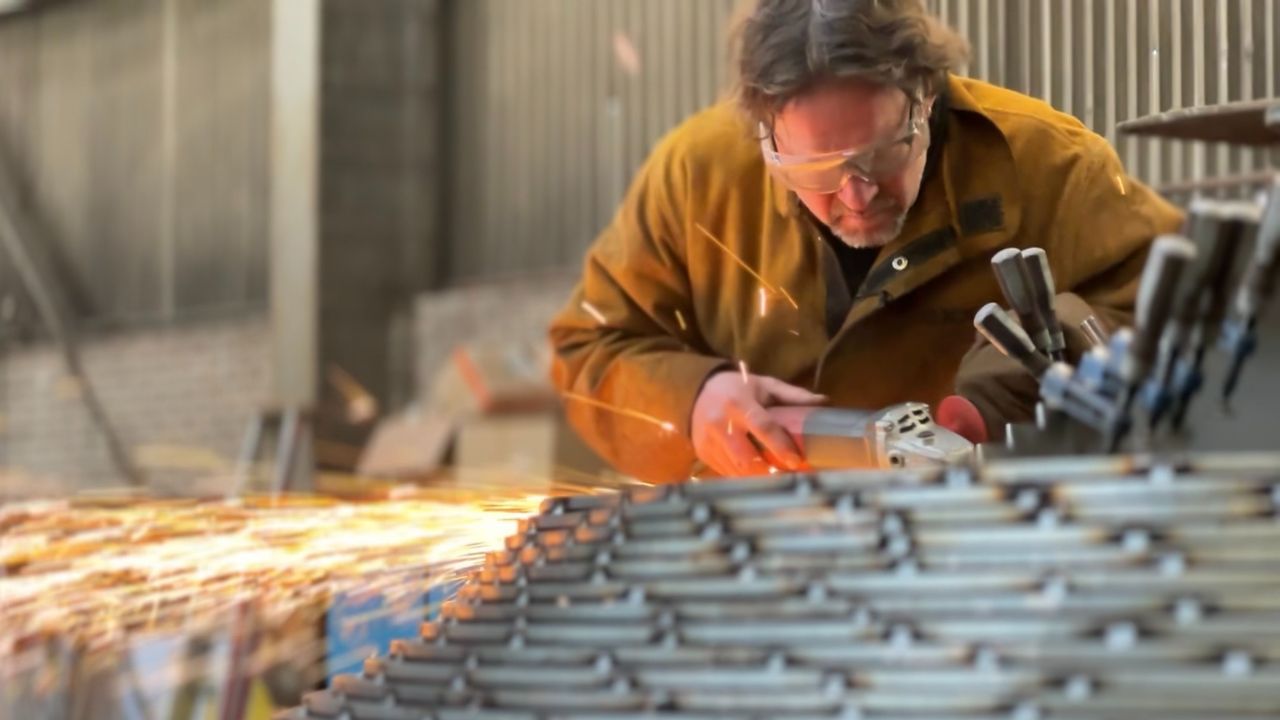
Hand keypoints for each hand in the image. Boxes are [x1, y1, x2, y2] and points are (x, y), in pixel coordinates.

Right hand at [691, 370, 826, 476]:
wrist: (697, 391)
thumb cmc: (737, 389)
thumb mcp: (764, 385)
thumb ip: (793, 395)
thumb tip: (824, 402)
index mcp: (738, 404)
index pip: (762, 427)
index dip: (780, 446)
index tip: (797, 461)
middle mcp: (720, 424)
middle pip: (747, 458)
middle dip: (770, 472)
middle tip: (789, 477)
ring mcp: (709, 442)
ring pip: (737, 470)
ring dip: (759, 478)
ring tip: (778, 479)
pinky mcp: (703, 454)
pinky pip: (727, 473)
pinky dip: (745, 477)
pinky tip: (758, 475)